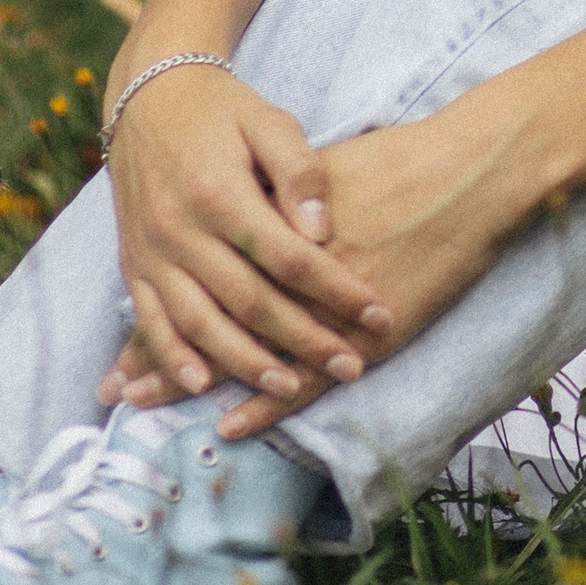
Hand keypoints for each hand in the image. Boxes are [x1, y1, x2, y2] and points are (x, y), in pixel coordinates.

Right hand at [101, 68, 389, 427]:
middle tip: (351, 366)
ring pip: (201, 323)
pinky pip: (150, 321)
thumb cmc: (222, 110)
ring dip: (245, 363)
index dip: (335, 289)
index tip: (378, 313)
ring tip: (291, 388)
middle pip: (250, 300)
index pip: (288, 256)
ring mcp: (152, 252)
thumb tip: (323, 230)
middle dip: (303, 340)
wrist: (149, 96)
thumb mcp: (268, 120)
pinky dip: (173, 357)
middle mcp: (181, 229)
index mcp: (220, 192)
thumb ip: (299, 171)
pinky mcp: (133, 264)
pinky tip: (202, 385)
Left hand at [112, 87, 540, 441]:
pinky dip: (264, 401)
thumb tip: (249, 216)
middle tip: (116, 389)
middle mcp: (287, 266)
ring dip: (194, 378)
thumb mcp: (328, 168)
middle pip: (208, 312)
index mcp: (275, 221)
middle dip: (160, 352)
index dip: (162, 304)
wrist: (469, 169)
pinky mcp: (362, 332)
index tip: (123, 340)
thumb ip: (282, 199)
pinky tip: (229, 422)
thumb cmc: (404, 162)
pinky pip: (302, 375)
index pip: (202, 271)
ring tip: (147, 406)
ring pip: (245, 349)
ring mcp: (323, 304)